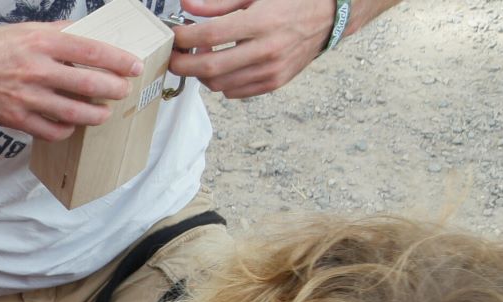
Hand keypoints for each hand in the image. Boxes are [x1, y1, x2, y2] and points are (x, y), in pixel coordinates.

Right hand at [0, 21, 148, 140]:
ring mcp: (26, 97)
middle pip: (87, 84)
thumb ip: (57, 32)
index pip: (91, 51)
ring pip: (72, 111)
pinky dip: (67, 129)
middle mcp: (36, 69)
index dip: (118, 60)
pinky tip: (72, 124)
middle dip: (113, 90)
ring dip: (95, 115)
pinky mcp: (16, 119)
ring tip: (104, 113)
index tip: (133, 66)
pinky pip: (50, 130)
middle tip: (123, 91)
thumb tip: (86, 34)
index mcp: (41, 42)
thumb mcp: (24, 30)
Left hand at [173, 0, 334, 99]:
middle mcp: (267, 49)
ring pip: (218, 84)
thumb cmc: (291, 0)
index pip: (209, 36)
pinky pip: (233, 91)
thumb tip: (187, 6)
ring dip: (201, 73)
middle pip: (208, 68)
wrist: (328, 17)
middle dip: (181, 65)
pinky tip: (225, 64)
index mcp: (262, 22)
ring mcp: (271, 70)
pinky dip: (221, 81)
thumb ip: (219, 3)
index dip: (183, 38)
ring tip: (202, 56)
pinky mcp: (274, 83)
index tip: (173, 35)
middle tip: (173, 56)